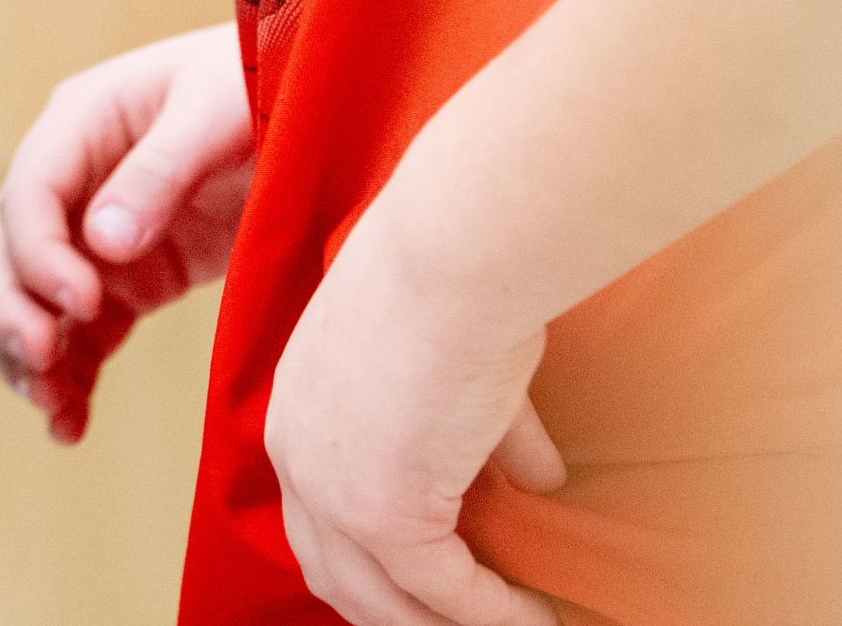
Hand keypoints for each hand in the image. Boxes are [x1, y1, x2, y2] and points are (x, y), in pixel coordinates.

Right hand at [0, 23, 253, 442]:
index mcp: (84, 119)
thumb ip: (162, 170)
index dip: (39, 253)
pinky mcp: (125, 280)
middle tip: (44, 360)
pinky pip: (76, 335)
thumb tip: (103, 244)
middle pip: (0, 247)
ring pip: (23, 298)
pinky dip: (66, 378)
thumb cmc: (265, 83)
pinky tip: (70, 423)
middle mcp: (73, 177)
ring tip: (56, 407)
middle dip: (8, 308)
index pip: (29, 192)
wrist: (318, 111)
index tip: (83, 302)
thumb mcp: (220, 111)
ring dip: (24, 354)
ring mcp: (94, 232)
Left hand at [263, 209, 567, 625]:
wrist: (456, 253)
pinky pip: (443, 590)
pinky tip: (537, 615)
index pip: (318, 514)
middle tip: (454, 625)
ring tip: (511, 625)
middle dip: (394, 612)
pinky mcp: (382, 513)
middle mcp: (298, 453)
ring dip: (444, 625)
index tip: (424, 585)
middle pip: (335, 573)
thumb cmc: (461, 273)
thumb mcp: (462, 362)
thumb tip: (543, 479)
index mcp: (300, 405)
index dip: (367, 561)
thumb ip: (492, 433)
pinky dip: (493, 614)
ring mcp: (331, 491)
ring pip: (381, 600)